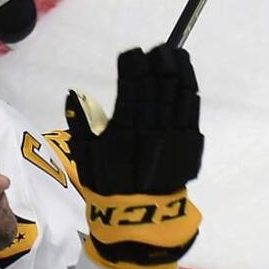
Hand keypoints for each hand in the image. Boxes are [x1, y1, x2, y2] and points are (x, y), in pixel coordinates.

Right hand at [65, 45, 203, 268]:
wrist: (140, 219)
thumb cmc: (108, 186)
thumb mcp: (86, 157)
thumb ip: (82, 124)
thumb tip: (76, 95)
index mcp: (125, 128)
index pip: (133, 84)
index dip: (133, 64)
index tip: (131, 54)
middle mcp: (153, 128)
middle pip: (159, 83)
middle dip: (157, 61)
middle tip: (155, 50)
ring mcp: (175, 135)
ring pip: (179, 92)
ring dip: (177, 68)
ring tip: (173, 54)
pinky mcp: (190, 145)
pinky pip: (192, 109)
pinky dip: (190, 88)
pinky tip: (186, 76)